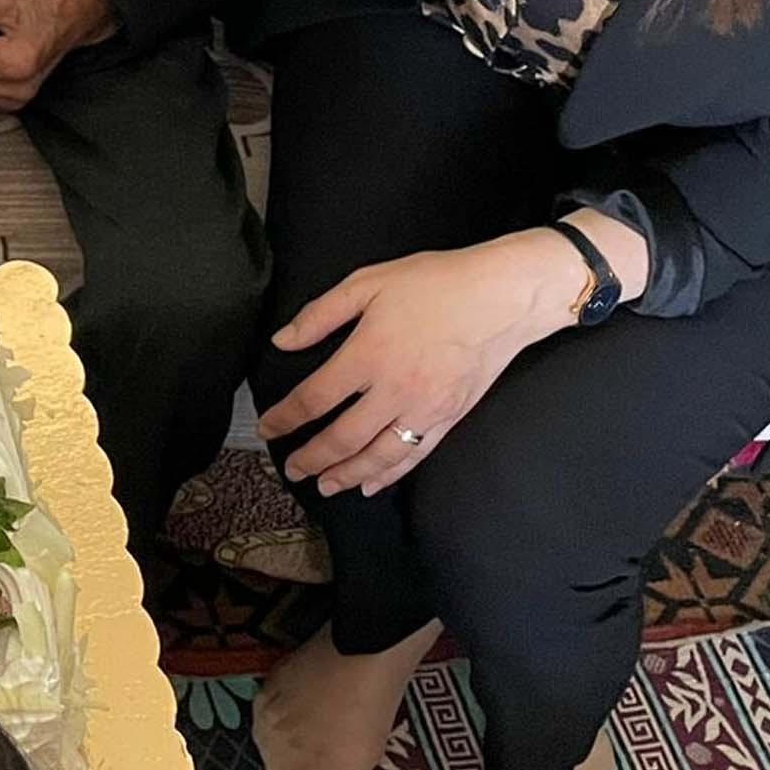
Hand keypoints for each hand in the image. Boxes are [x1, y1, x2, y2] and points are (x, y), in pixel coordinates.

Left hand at [255, 229, 593, 494]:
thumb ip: (320, 314)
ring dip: (347, 475)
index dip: (286, 418)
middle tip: (291, 469)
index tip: (268, 428)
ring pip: (378, 456)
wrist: (502, 297)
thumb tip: (282, 340)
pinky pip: (415, 455)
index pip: (315, 398)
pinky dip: (390, 473)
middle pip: (343, 438)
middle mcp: (394, 390)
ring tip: (325, 486)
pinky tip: (373, 483)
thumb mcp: (367, 282)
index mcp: (367, 355)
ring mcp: (425, 409)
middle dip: (312, 458)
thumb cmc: (434, 283)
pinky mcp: (450, 417)